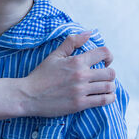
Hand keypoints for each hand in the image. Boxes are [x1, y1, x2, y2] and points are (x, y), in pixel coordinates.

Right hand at [0, 32, 116, 119]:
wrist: (28, 96)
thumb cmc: (41, 75)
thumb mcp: (55, 55)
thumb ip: (72, 42)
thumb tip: (89, 33)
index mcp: (76, 61)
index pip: (104, 53)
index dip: (109, 56)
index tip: (105, 62)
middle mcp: (81, 75)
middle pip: (110, 73)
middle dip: (110, 74)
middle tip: (104, 77)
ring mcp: (81, 90)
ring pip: (109, 87)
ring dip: (110, 87)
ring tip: (105, 87)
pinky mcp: (80, 104)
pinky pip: (103, 101)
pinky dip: (109, 98)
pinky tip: (106, 97)